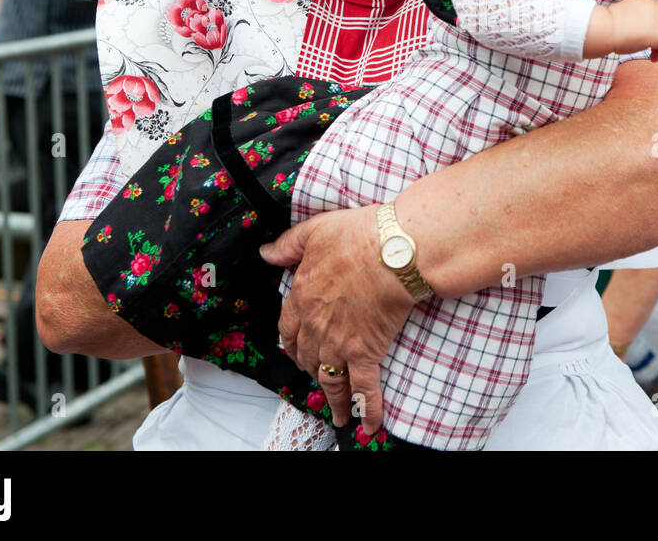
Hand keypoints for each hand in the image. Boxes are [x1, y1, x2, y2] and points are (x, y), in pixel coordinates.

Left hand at [259, 204, 416, 433]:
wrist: (392, 251)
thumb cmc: (357, 236)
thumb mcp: (314, 231)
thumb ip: (287, 245)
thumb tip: (265, 253)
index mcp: (301, 296)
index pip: (287, 329)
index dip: (291, 343)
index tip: (295, 350)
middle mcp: (315, 326)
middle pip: (306, 357)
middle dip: (310, 369)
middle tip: (318, 376)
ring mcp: (339, 343)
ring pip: (330, 379)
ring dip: (333, 398)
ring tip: (338, 413)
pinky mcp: (365, 352)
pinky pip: (363, 388)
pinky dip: (367, 409)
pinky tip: (370, 426)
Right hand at [583, 0, 657, 62]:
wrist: (603, 29)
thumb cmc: (609, 26)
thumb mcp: (628, 16)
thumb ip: (641, 19)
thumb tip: (648, 33)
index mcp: (648, 2)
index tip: (654, 41)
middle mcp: (655, 8)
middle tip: (654, 51)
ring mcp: (657, 21)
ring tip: (654, 57)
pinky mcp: (657, 35)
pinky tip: (656, 61)